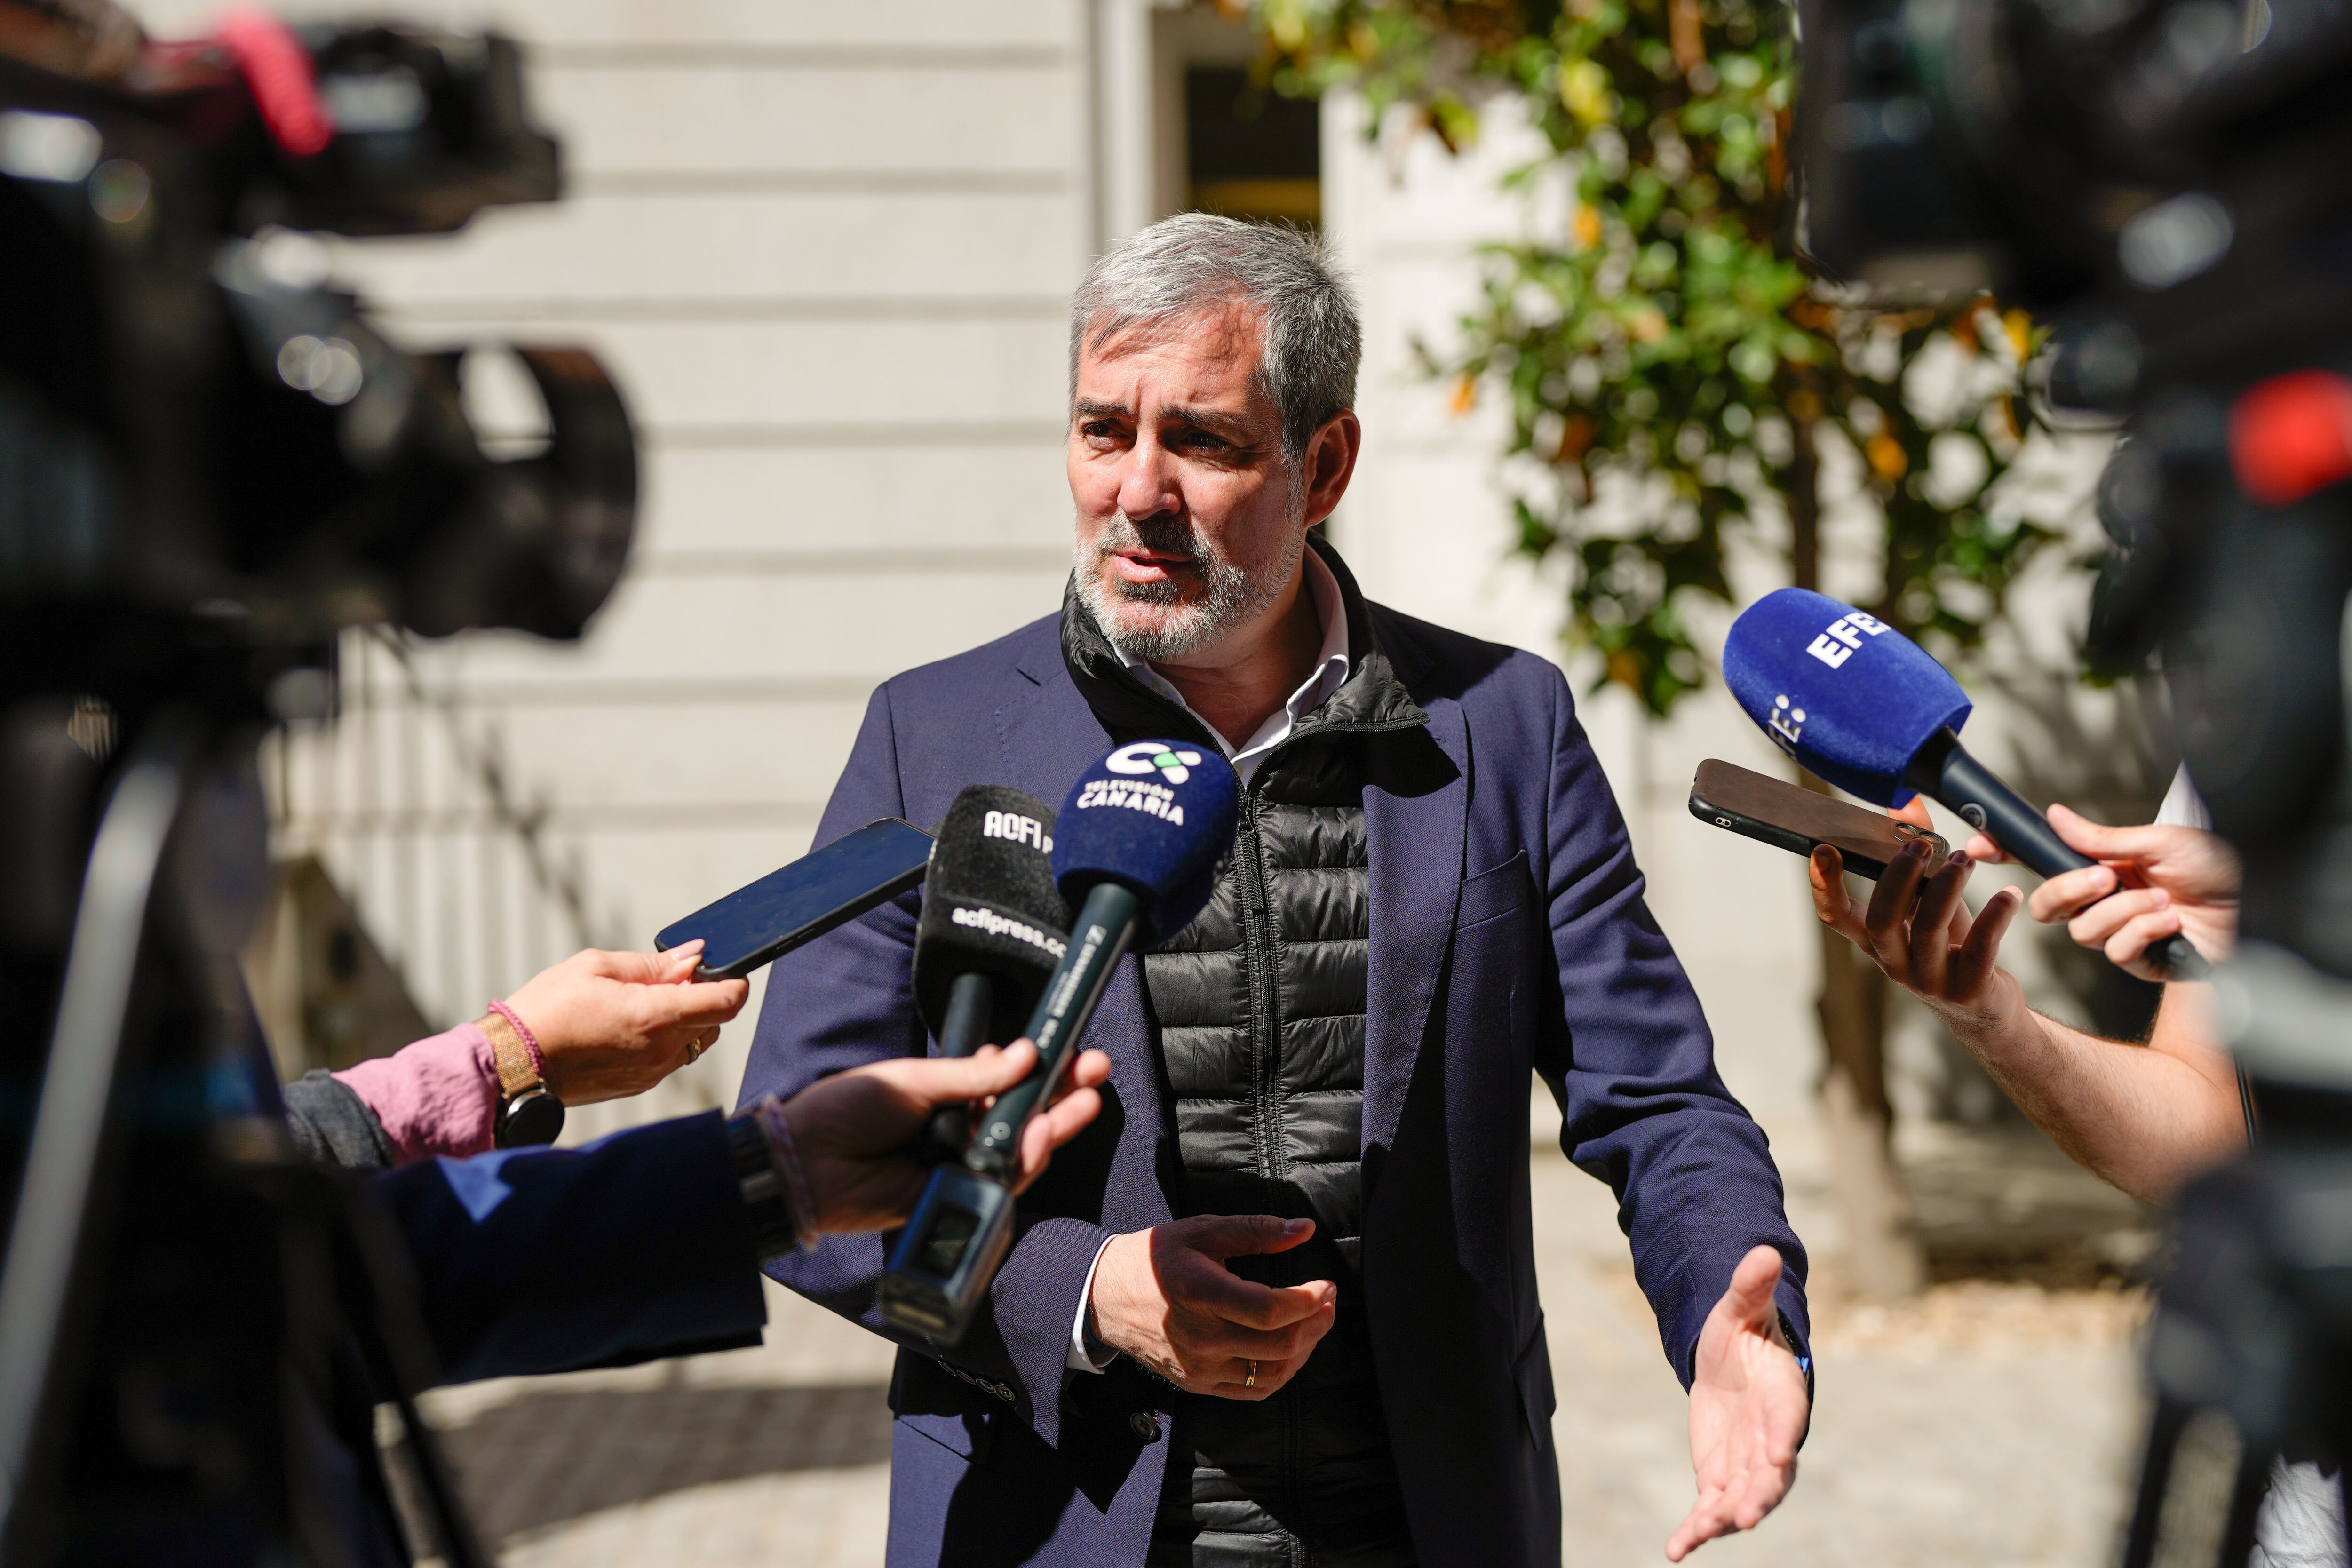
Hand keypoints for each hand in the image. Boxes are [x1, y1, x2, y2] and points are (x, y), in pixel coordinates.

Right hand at [501, 943, 748, 1104]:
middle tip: (669, 977)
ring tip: (644, 1000)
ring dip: (685, 1018)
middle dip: (704, 995)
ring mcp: (652, 1073)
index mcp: (656, 1018)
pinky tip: (631, 1024)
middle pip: (715, 1020)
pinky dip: (666, 1038)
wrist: (513, 1064)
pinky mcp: (639, 1085)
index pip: (726, 1001)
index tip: (722, 967)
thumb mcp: (597, 967)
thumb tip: (693, 956)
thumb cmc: (548, 1009)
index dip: (733, 980)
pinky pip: (671, 1058)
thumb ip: (654, 963)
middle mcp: (662, 1051)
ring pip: (695, 1041)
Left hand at [782, 1042, 1111, 1232]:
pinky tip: (1042, 1135)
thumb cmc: (848, 1109)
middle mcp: (955, 1130)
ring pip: (1018, 1148)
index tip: (1068, 1047)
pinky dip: (1024, 1159)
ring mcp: (957, 1165)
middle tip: (1096, 1071)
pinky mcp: (955, 1197)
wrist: (808, 1160)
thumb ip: (972, 1075)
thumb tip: (1023, 1054)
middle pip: (1020, 1114)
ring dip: (1053, 1124)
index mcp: (944, 1095)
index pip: (1003, 1080)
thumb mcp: (914, 1079)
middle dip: (1061, 1093)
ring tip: (1082, 1100)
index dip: (1039, 1066)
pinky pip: (999, 1180)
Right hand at [1088, 1215, 1337, 1399]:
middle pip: (1279, 1345)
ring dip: (1304, 1349)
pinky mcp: (1197, 1383)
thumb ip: (1256, 1230)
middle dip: (1317, 1322)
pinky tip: (1290, 1348)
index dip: (1309, 1300)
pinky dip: (1281, 1372)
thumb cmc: (1155, 1258)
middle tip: (1327, 1299)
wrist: (1105, 1297)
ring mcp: (1198, 1366)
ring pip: (1272, 1373)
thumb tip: (1305, 1230)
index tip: (1325, 1284)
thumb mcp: (1202, 1231)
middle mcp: (1200, 1337)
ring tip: (1313, 1322)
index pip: (1270, 1311)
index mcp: (1200, 1292)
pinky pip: (1253, 1390)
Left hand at [1667, 1245, 1809, 1561]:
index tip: (1778, 1455)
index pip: (1788, 1418)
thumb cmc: (1743, 1330)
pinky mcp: (1721, 1477)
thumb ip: (1750, 1286)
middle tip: (1744, 1516)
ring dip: (1725, 1518)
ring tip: (1701, 1535)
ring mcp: (1748, 1462)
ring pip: (1743, 1498)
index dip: (1783, 1436)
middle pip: (1771, 1473)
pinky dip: (1696, 1530)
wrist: (1733, 1360)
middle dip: (1759, 1495)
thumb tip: (1765, 1250)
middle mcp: (1771, 1436)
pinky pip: (1711, 1508)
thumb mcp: (1739, 1305)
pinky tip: (1674, 1550)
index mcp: (1783, 1393)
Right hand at [1808, 800, 2023, 1027]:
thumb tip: (1904, 804)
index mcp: (1877, 941)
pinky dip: (1996, 915)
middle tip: (1922, 847)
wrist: (1984, 1009)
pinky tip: (2010, 894)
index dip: (1825, 886)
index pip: (1837, 917)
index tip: (1824, 849)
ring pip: (1929, 930)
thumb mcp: (1929, 902)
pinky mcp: (1969, 990)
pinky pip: (1981, 948)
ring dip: (1948, 887)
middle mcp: (1895, 963)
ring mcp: (1931, 981)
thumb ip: (1916, 854)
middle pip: (1883, 921)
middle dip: (1900, 878)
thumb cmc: (1951, 945)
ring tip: (1965, 859)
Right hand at [1964, 805, 2238, 981]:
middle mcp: (2105, 899)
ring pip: (2081, 930)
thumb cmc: (2218, 869)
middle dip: (2070, 890)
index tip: (1979, 848)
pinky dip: (2144, 932)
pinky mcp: (2137, 960)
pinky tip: (2171, 924)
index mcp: (2104, 865)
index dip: (2006, 854)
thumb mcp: (2159, 842)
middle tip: (2106, 877)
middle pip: (2046, 905)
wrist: (2257, 910)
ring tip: (2164, 902)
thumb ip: (2102, 837)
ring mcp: (2118, 931)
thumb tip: (2055, 816)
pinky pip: (2114, 950)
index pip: (2042, 861)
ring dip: (2125, 911)